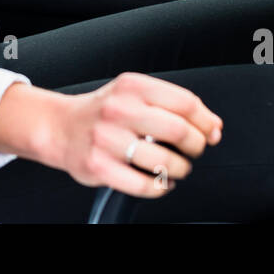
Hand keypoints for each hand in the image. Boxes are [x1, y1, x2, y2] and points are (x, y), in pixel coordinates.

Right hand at [0, 71, 222, 197]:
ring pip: (164, 161)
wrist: (60, 127)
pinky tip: (159, 182)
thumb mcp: (135, 94)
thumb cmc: (104, 112)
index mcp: (132, 86)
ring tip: (175, 168)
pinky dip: (161, 187)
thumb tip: (214, 126)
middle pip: (178, 131)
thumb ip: (173, 105)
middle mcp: (119, 109)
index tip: (210, 132)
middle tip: (192, 151)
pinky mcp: (99, 166)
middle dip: (196, 146)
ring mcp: (107, 139)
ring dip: (180, 169)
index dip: (205, 121)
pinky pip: (144, 185)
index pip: (184, 102)